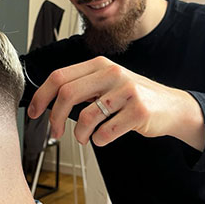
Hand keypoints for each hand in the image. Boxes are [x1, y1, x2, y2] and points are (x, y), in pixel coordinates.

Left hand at [28, 56, 204, 150]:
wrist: (170, 105)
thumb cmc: (133, 95)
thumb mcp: (108, 82)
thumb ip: (83, 86)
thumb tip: (50, 101)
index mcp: (100, 64)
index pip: (60, 75)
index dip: (41, 95)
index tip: (34, 111)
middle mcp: (112, 73)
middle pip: (67, 94)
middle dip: (54, 117)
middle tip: (54, 131)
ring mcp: (126, 91)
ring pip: (85, 117)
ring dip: (79, 134)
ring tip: (85, 137)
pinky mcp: (138, 111)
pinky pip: (105, 133)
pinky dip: (99, 140)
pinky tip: (104, 136)